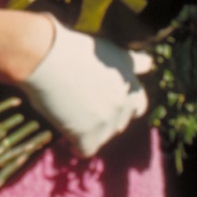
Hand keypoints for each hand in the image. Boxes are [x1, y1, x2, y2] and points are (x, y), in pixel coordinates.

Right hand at [20, 17, 149, 157]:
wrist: (45, 56)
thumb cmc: (70, 46)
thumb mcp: (107, 49)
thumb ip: (130, 62)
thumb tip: (150, 63)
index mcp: (129, 79)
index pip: (139, 104)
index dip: (124, 105)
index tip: (106, 103)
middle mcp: (124, 100)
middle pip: (121, 122)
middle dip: (106, 118)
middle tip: (85, 110)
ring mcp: (108, 119)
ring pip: (104, 136)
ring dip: (92, 131)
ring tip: (73, 120)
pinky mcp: (89, 135)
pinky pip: (86, 150)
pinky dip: (76, 147)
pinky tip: (67, 141)